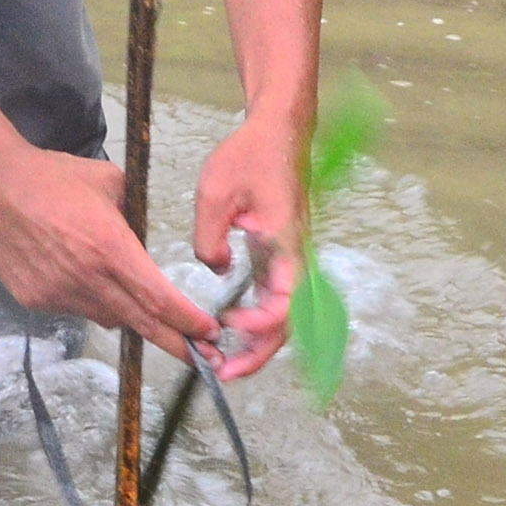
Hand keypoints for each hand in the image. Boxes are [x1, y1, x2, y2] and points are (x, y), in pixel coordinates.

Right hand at [0, 141, 220, 362]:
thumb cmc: (51, 176)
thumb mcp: (109, 182)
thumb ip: (134, 213)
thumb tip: (143, 234)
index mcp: (111, 249)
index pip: (160, 299)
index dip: (189, 321)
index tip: (210, 333)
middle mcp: (87, 280)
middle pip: (142, 323)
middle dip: (176, 342)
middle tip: (204, 357)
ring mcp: (58, 294)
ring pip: (107, 317)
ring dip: (125, 311)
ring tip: (117, 284)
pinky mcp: (34, 300)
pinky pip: (74, 309)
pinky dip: (86, 298)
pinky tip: (71, 271)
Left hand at [192, 116, 308, 377]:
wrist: (278, 132)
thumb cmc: (249, 156)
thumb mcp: (216, 192)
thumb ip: (210, 237)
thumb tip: (215, 269)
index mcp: (286, 244)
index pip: (286, 302)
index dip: (260, 323)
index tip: (228, 322)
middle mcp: (295, 257)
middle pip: (289, 321)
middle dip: (259, 352)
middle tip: (225, 373)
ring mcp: (290, 257)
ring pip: (284, 313)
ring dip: (259, 341)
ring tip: (228, 361)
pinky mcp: (280, 253)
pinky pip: (277, 297)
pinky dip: (259, 320)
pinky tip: (233, 325)